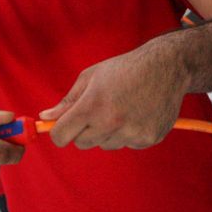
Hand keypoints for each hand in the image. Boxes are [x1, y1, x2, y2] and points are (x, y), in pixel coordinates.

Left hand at [39, 44, 187, 150]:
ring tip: (121, 107)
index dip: (58, 132)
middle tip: (97, 109)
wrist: (166, 67)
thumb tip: (45, 117)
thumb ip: (67, 100)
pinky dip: (128, 133)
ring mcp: (132, 133)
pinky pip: (127, 144)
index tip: (62, 126)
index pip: (61, 136)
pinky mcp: (148, 139)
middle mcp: (111, 123)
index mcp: (92, 105)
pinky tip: (137, 112)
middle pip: (82, 143)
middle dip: (83, 130)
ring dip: (107, 132)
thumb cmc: (124, 68)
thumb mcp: (91, 77)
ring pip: (105, 144)